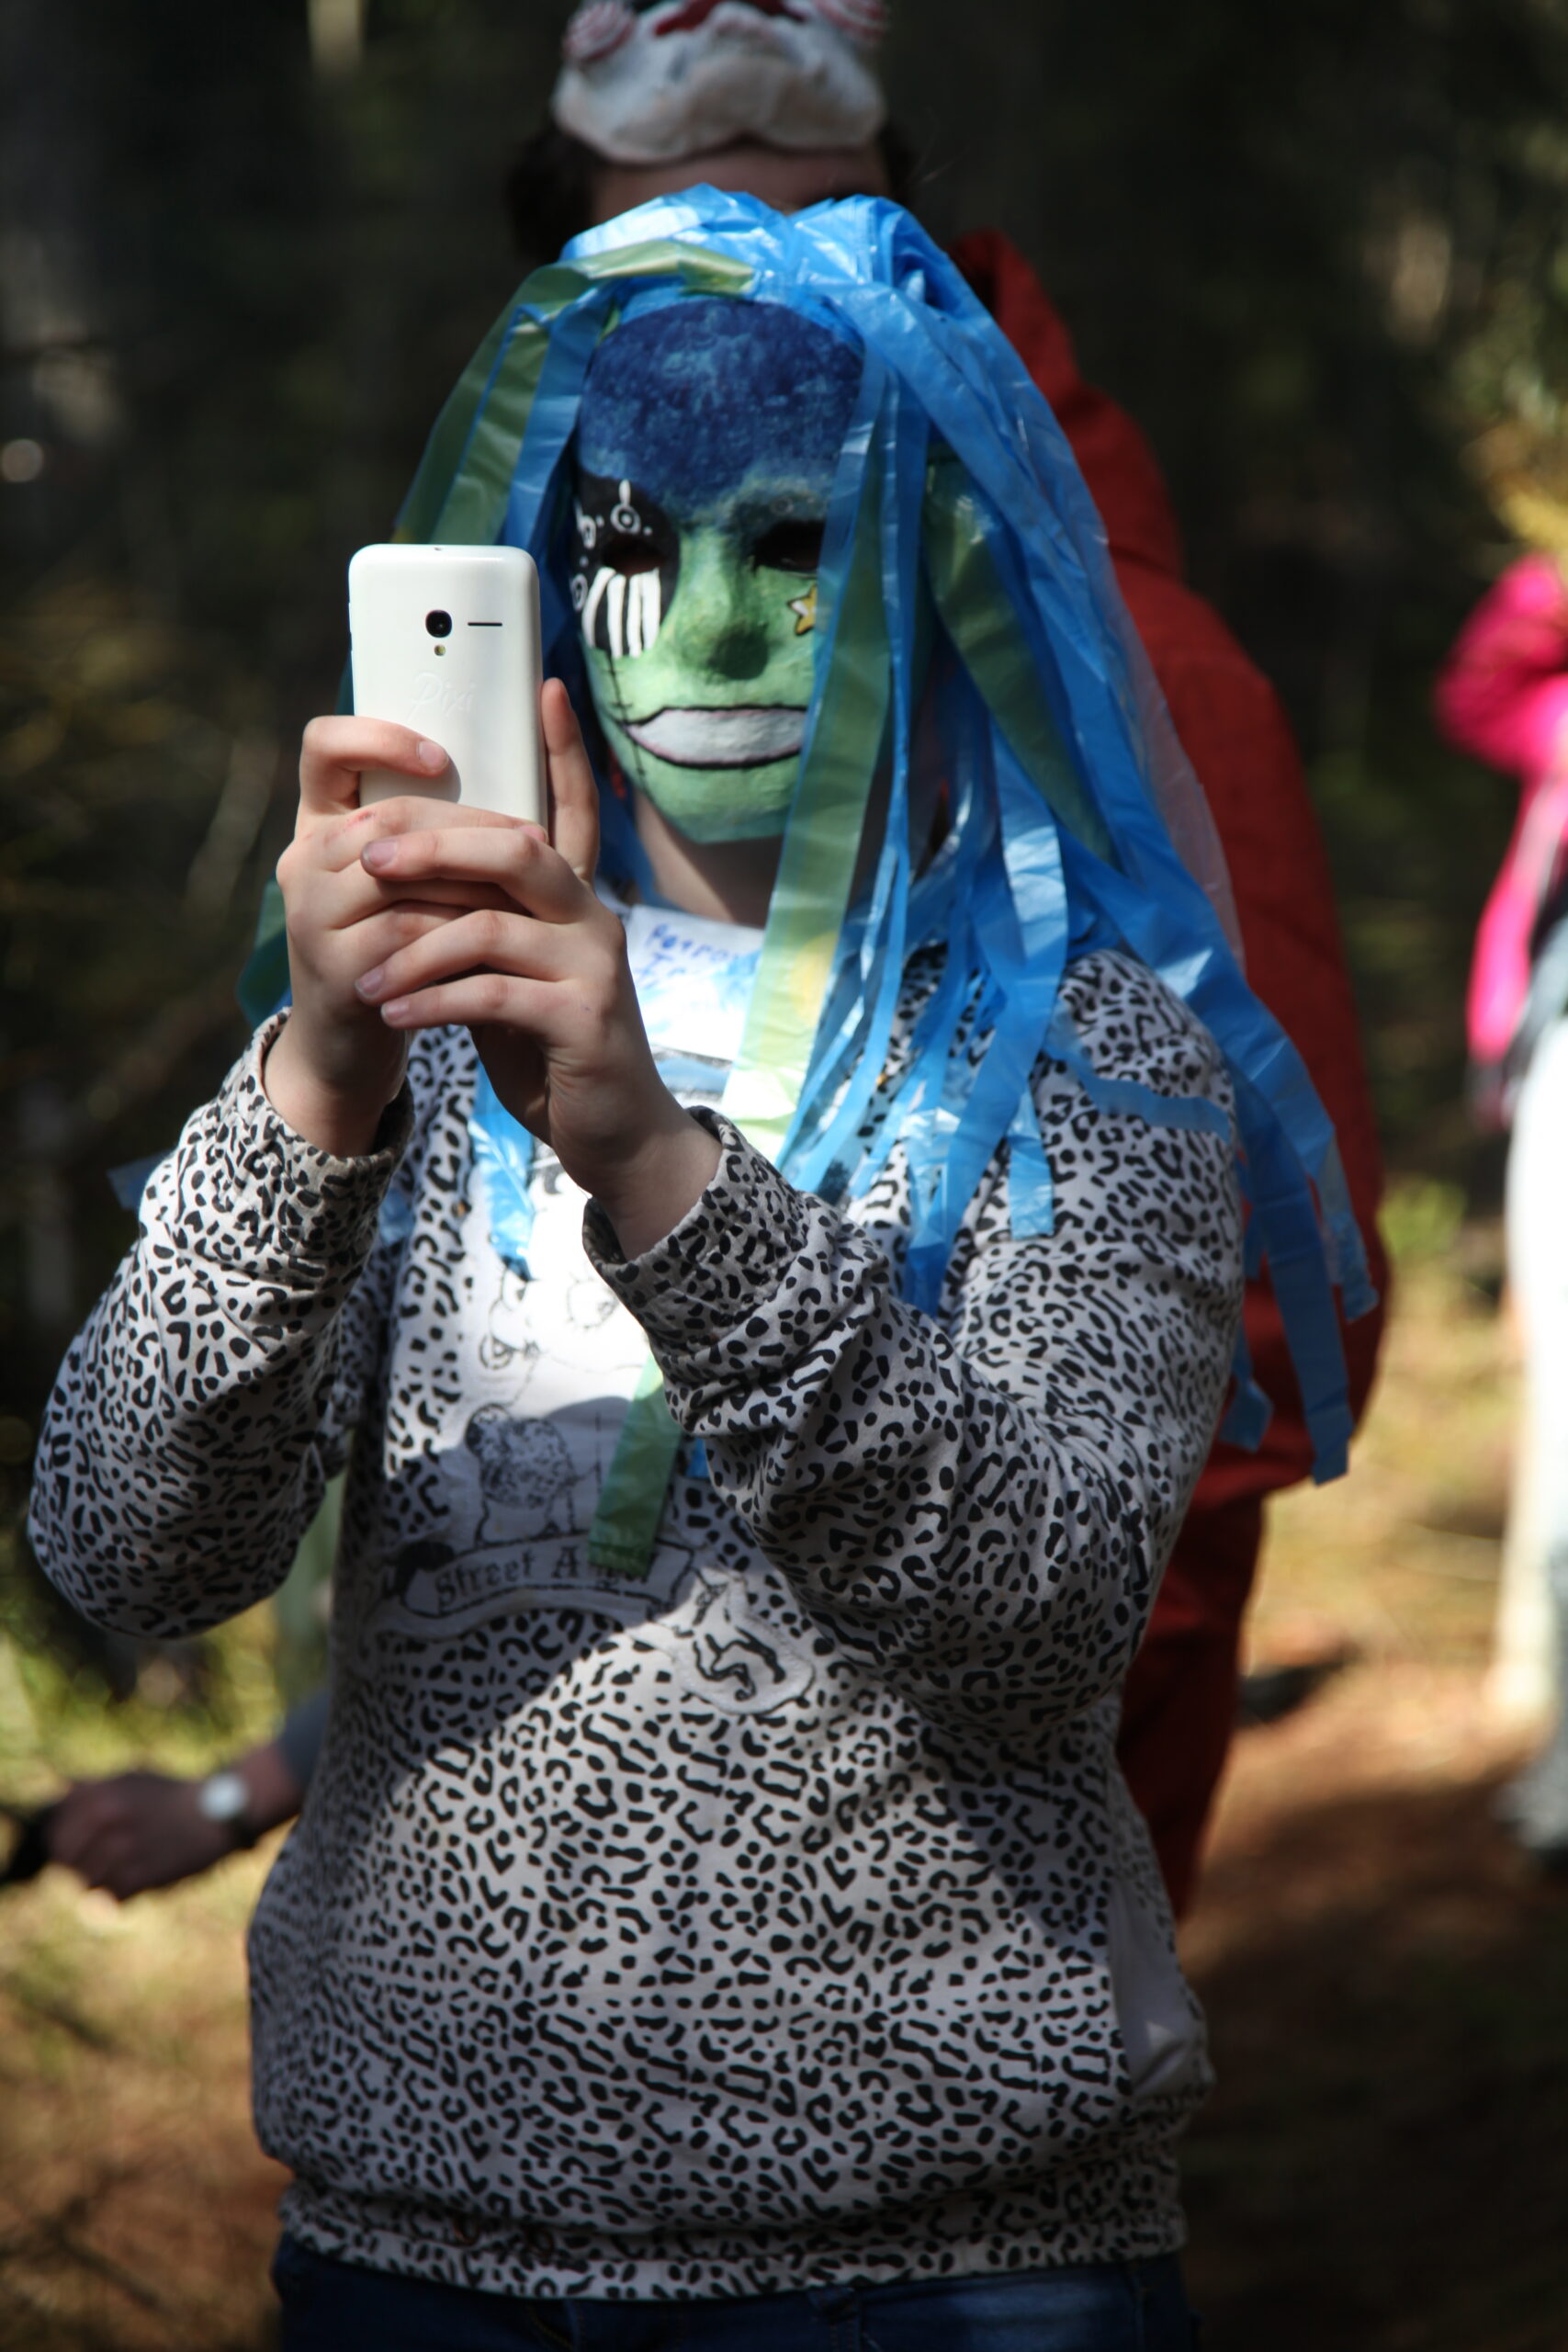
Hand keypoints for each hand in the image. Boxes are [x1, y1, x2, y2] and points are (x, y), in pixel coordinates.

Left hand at [43, 1747, 301, 1899]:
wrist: (217, 1813)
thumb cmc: (172, 1795)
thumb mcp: (131, 1777)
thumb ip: (92, 1788)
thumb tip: (58, 1793)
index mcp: (99, 1796)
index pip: (54, 1830)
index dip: (62, 1841)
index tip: (74, 1846)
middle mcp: (106, 1822)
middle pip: (65, 1859)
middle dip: (76, 1864)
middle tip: (96, 1864)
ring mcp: (122, 1851)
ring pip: (86, 1882)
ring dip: (102, 1880)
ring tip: (124, 1870)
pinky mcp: (141, 1877)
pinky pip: (112, 1897)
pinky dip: (123, 1893)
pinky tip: (139, 1879)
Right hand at [265, 718, 513, 1155]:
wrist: (350, 1045)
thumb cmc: (396, 950)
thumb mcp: (403, 883)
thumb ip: (432, 831)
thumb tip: (520, 764)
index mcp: (317, 825)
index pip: (325, 746)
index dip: (379, 737)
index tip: (442, 758)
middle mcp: (302, 861)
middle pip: (390, 813)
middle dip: (470, 824)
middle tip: (535, 836)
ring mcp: (310, 915)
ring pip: (407, 873)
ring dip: (480, 877)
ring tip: (537, 883)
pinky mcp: (335, 968)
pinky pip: (412, 932)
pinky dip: (466, 929)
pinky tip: (509, 932)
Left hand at [352, 681, 720, 1253]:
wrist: (611, 1133)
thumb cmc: (549, 1048)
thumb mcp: (509, 972)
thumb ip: (481, 920)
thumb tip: (413, 864)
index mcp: (577, 899)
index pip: (575, 807)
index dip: (565, 748)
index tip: (546, 686)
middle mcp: (594, 918)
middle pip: (515, 847)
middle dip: (434, 842)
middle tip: (368, 858)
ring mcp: (595, 966)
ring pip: (492, 925)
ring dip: (415, 949)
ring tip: (365, 979)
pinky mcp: (584, 1019)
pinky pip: (492, 994)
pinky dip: (433, 1002)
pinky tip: (396, 1015)